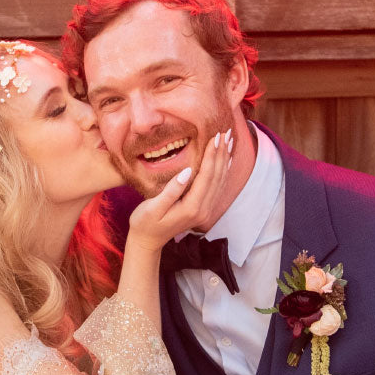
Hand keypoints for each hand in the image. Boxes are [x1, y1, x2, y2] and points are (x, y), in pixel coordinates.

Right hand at [127, 129, 233, 251]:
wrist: (147, 242)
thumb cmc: (145, 223)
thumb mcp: (153, 207)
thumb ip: (171, 191)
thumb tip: (187, 171)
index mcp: (192, 208)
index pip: (206, 176)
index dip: (212, 155)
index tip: (215, 137)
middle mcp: (203, 210)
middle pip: (217, 177)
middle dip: (221, 154)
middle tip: (226, 133)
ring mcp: (205, 211)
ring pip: (220, 181)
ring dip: (224, 160)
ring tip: (229, 141)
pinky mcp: (203, 210)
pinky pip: (217, 187)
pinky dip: (223, 171)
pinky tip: (225, 160)